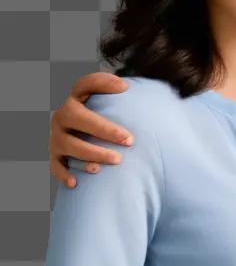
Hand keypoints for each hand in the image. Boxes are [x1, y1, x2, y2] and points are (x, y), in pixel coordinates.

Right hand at [49, 72, 131, 187]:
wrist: (92, 139)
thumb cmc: (115, 120)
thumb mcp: (120, 106)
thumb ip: (132, 97)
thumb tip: (148, 90)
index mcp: (79, 98)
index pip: (87, 83)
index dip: (104, 82)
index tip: (126, 88)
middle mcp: (64, 115)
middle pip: (77, 117)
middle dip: (104, 129)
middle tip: (130, 140)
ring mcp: (58, 135)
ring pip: (69, 144)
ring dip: (92, 153)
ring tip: (116, 160)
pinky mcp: (56, 155)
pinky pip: (57, 166)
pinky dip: (65, 174)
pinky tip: (77, 182)